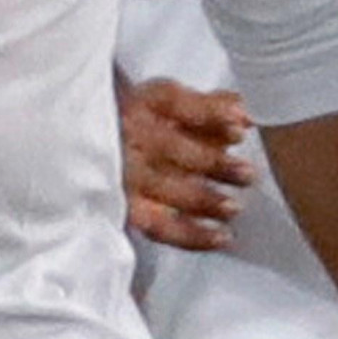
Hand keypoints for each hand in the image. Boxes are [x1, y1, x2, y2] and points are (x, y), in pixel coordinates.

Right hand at [121, 76, 253, 249]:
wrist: (91, 155)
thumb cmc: (139, 128)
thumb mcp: (167, 107)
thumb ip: (207, 105)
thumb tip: (243, 111)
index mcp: (138, 103)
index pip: (172, 101)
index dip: (209, 113)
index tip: (239, 125)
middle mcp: (128, 137)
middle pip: (171, 148)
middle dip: (214, 163)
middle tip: (247, 174)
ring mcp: (125, 176)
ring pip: (166, 189)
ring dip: (205, 200)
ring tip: (233, 208)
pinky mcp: (127, 209)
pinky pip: (160, 227)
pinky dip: (193, 235)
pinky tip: (220, 237)